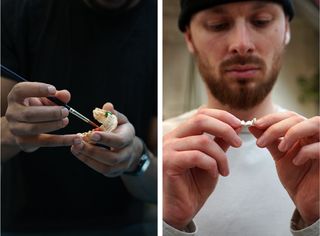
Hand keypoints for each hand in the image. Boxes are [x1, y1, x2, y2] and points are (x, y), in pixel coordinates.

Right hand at [5, 82, 78, 151]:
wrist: (21, 128)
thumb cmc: (35, 108)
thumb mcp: (45, 99)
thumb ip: (56, 96)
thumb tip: (65, 95)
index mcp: (16, 97)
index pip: (21, 90)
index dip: (37, 89)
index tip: (53, 90)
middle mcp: (13, 113)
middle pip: (30, 114)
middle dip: (50, 112)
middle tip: (65, 111)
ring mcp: (16, 129)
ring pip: (35, 128)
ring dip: (53, 125)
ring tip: (66, 121)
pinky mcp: (25, 142)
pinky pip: (46, 142)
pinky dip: (62, 140)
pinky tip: (76, 138)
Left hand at [71, 103, 142, 176]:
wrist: (130, 149)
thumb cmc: (121, 130)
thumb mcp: (120, 120)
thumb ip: (113, 114)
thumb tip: (107, 106)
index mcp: (129, 138)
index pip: (119, 141)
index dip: (106, 139)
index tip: (91, 134)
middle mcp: (127, 154)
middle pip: (112, 157)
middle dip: (93, 150)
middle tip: (77, 141)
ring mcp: (121, 165)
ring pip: (105, 167)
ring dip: (88, 157)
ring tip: (74, 147)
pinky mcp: (113, 172)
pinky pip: (100, 169)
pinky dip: (87, 161)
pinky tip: (78, 152)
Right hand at [163, 108, 241, 229]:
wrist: (180, 210)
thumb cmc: (193, 187)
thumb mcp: (212, 161)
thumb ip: (219, 143)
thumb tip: (234, 127)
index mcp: (180, 135)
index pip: (200, 114)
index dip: (222, 116)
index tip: (238, 125)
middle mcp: (171, 138)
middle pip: (200, 120)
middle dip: (224, 128)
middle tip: (238, 142)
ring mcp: (168, 149)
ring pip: (202, 141)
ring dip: (221, 156)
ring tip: (225, 169)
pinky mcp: (168, 162)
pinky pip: (197, 156)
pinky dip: (212, 164)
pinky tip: (215, 174)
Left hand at [250, 112, 318, 225]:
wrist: (307, 200)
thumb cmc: (297, 176)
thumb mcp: (279, 155)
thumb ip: (269, 140)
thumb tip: (252, 125)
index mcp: (304, 132)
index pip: (289, 116)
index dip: (272, 118)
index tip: (255, 125)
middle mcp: (316, 134)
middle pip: (298, 118)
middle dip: (276, 128)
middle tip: (261, 141)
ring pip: (315, 124)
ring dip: (293, 132)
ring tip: (281, 147)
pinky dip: (306, 151)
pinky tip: (296, 161)